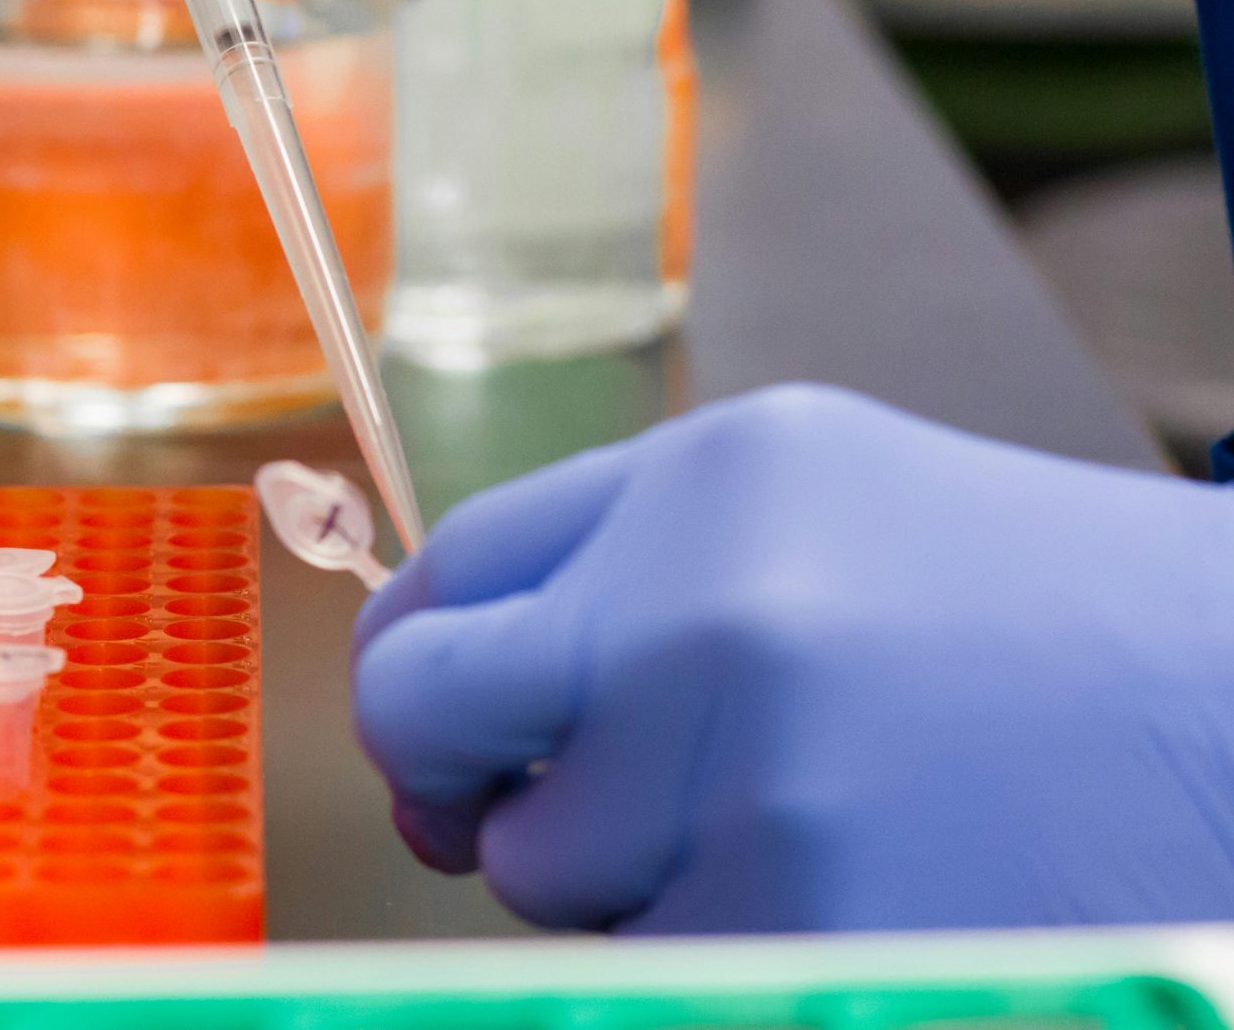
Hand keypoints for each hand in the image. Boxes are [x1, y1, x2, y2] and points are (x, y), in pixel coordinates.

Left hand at [354, 385, 1233, 932]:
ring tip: (777, 820)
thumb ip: (620, 558)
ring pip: (539, 874)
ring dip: (611, 874)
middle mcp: (699, 619)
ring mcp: (750, 788)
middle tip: (510, 798)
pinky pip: (650, 961)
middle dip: (450, 772)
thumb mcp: (818, 497)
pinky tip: (830, 887)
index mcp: (702, 483)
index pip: (445, 575)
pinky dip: (708, 944)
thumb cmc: (1029, 608)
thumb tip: (438, 682)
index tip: (437, 711)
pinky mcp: (805, 935)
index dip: (416, 658)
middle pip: (425, 715)